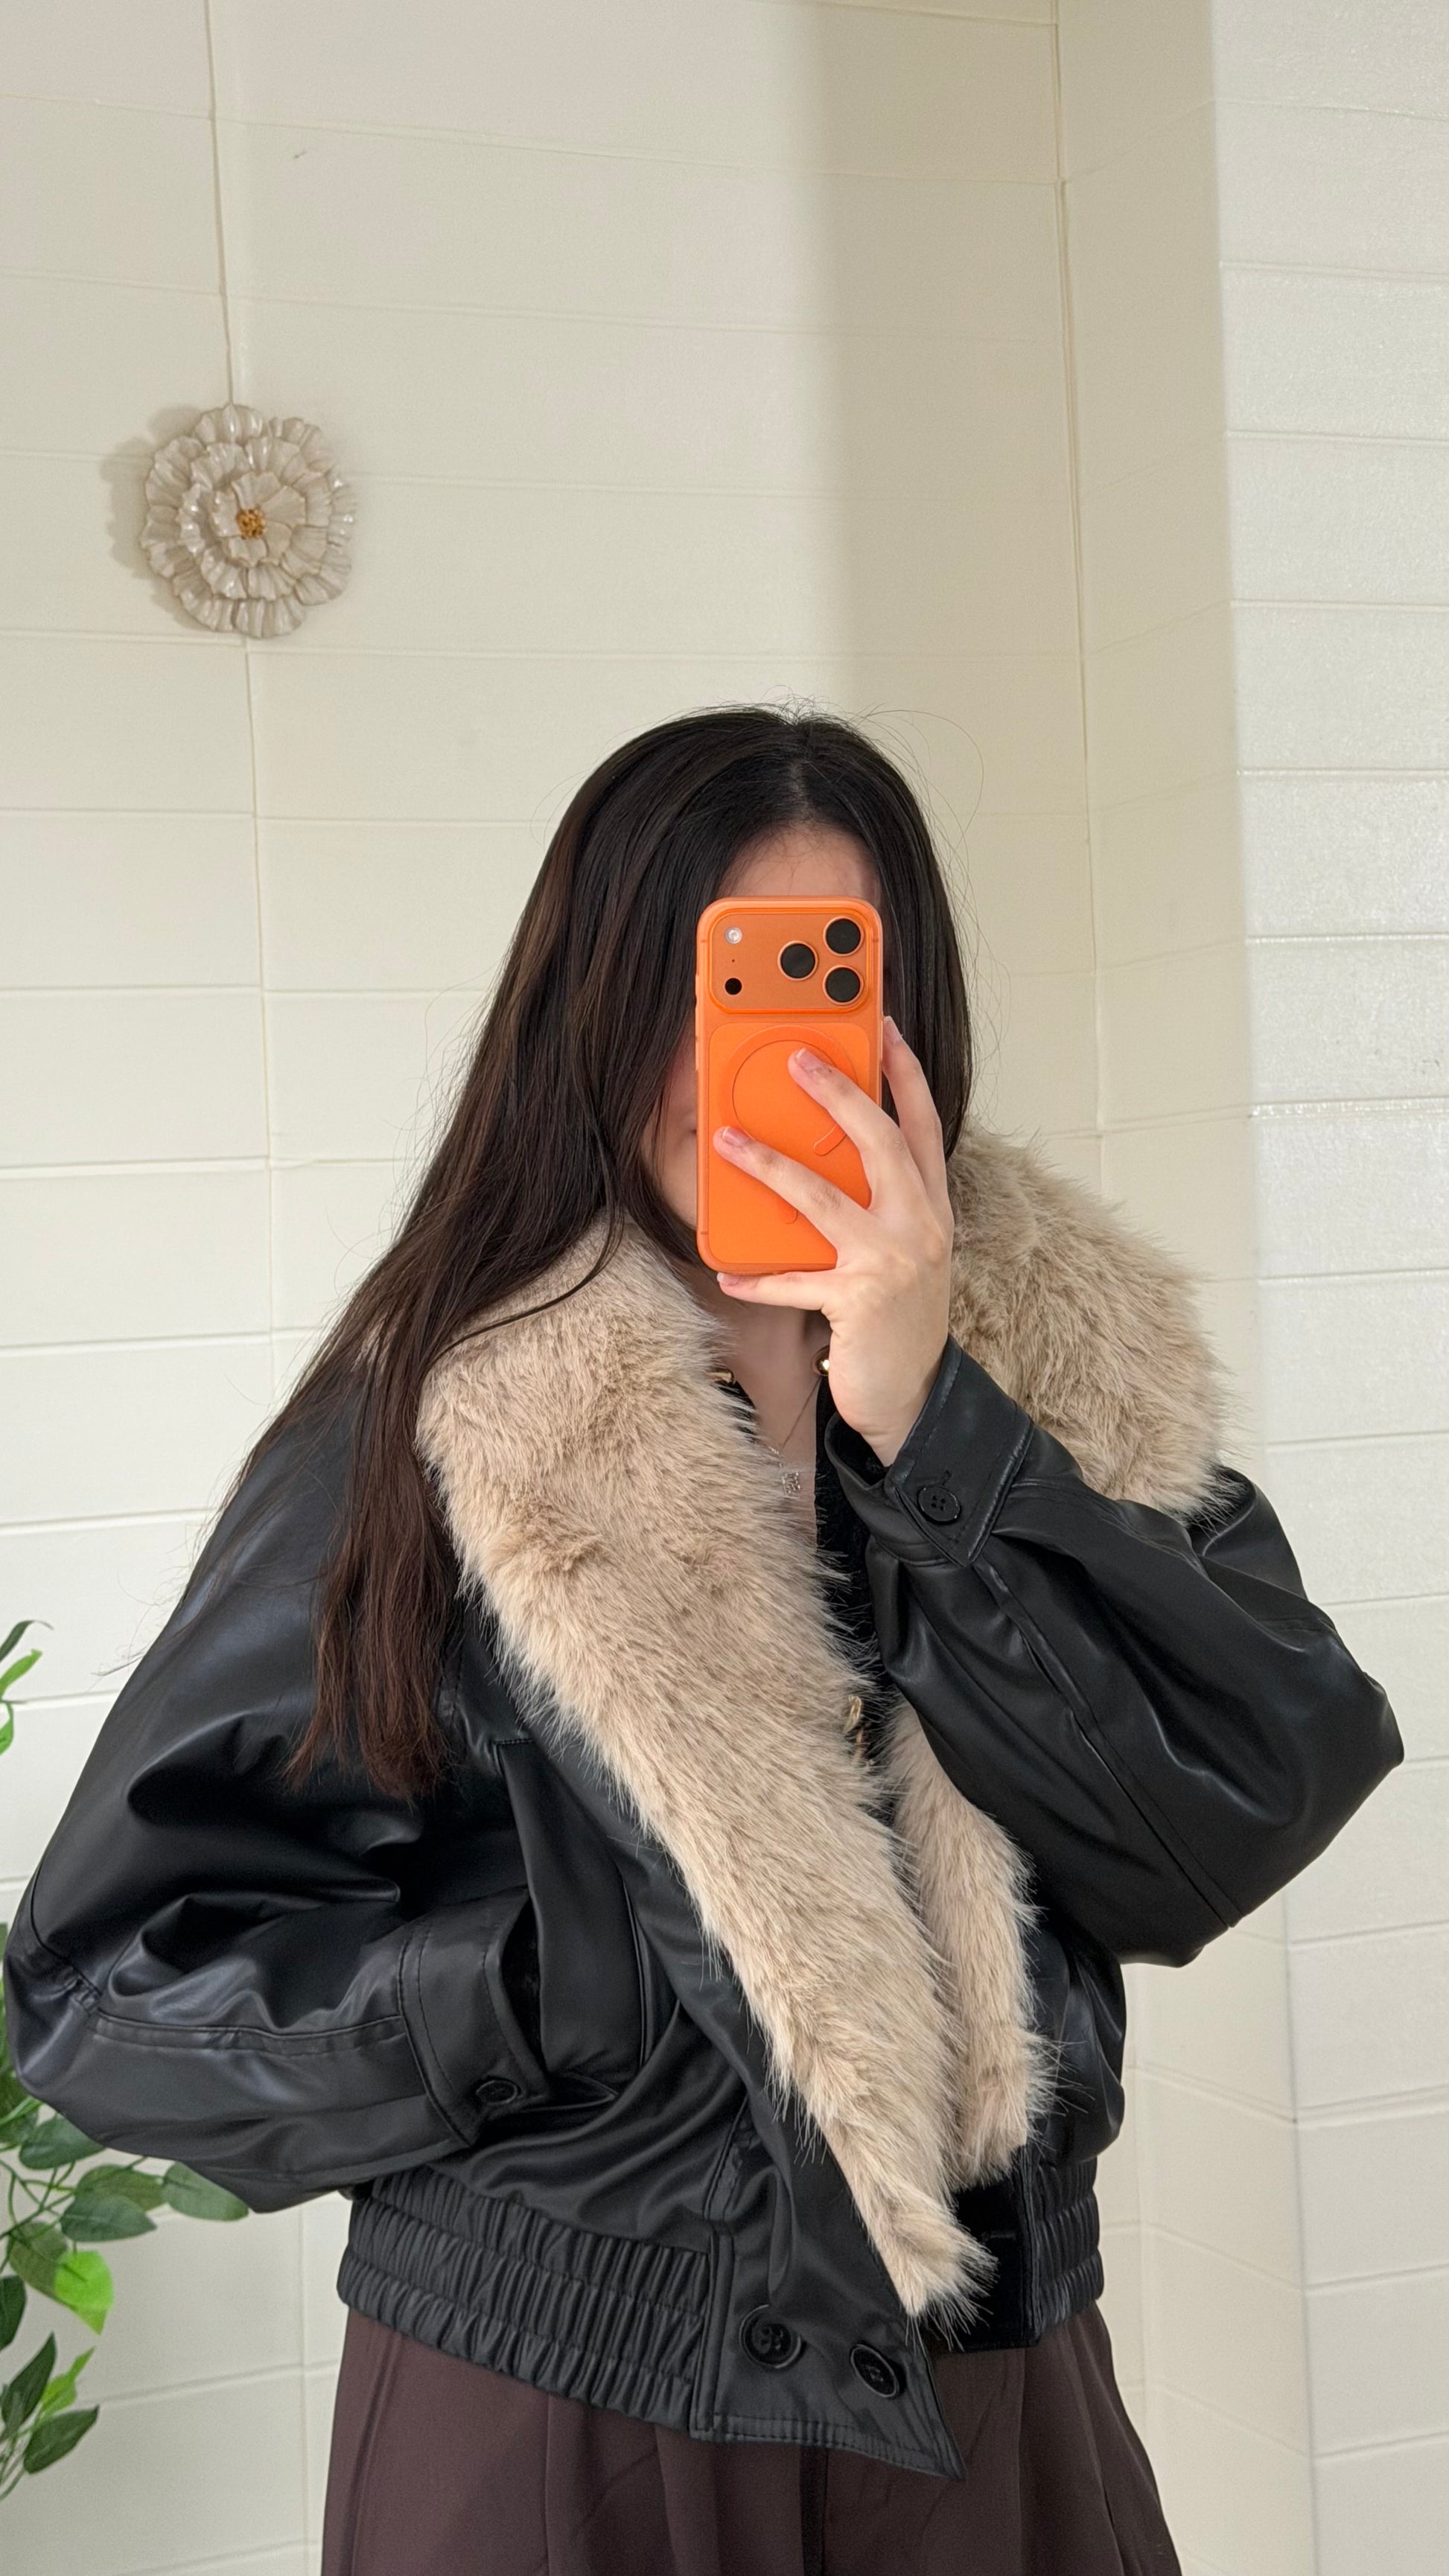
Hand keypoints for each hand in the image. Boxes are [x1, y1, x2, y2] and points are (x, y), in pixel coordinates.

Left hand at [712, 1016, 954, 1465]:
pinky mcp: (861, 1301)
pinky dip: (758, 1277)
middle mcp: (921, 1226)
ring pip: (825, 1198)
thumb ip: (877, 1207)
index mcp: (932, 1208)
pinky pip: (797, 1279)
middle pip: (879, 1142)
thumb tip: (820, 1159)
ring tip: (728, 1142)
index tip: (884, 1029)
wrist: (914, 1398)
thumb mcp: (902, 1254)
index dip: (905, 1075)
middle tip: (799, 1057)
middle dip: (838, 1093)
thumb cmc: (895, 1321)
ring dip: (771, 1166)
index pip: (923, 1126)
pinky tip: (725, 1271)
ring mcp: (894, 1262)